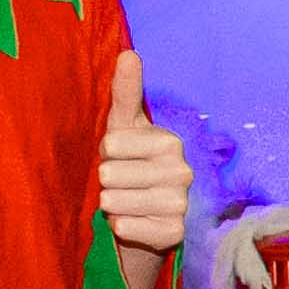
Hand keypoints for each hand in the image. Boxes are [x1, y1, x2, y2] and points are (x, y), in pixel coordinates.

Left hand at [97, 50, 194, 257]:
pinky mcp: (174, 234)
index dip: (106, 153)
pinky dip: (121, 226)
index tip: (120, 158)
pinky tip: (133, 222)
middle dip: (107, 180)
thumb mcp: (124, 126)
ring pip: (114, 201)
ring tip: (126, 201)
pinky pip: (125, 227)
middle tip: (123, 183)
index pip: (110, 144)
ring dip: (112, 204)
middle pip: (109, 173)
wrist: (146, 214)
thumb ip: (125, 91)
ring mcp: (181, 205)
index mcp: (171, 142)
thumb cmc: (131, 163)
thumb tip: (129, 53)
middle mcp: (182, 172)